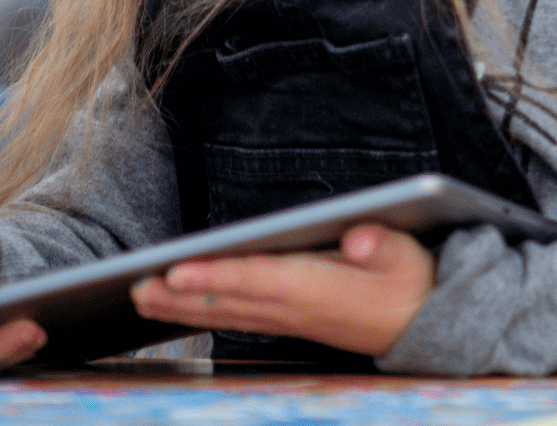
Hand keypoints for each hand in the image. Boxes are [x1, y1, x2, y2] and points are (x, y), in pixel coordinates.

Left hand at [130, 224, 435, 356]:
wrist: (421, 322)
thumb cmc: (408, 280)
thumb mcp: (405, 255)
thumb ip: (381, 244)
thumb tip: (361, 235)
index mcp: (317, 287)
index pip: (256, 278)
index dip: (216, 275)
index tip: (177, 271)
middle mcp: (294, 308)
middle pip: (227, 300)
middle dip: (179, 294)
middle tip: (135, 286)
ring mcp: (287, 319)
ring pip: (224, 312)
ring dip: (180, 307)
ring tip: (140, 295)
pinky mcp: (288, 321)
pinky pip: (235, 318)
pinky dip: (203, 312)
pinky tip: (179, 306)